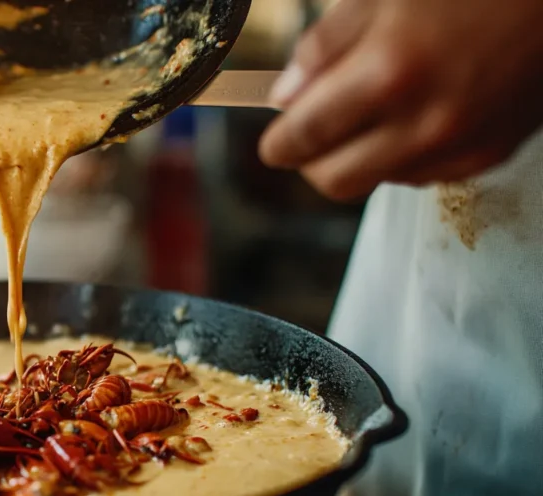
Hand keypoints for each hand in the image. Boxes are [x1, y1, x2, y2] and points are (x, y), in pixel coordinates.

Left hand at [258, 0, 542, 200]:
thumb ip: (326, 45)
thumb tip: (285, 95)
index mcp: (389, 73)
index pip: (305, 138)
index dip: (278, 144)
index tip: (274, 142)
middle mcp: (424, 122)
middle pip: (334, 181)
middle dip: (312, 162)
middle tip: (312, 134)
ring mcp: (461, 144)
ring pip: (378, 181)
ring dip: (359, 158)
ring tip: (372, 110)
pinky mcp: (490, 153)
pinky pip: (423, 174)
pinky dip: (403, 155)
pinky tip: (413, 114)